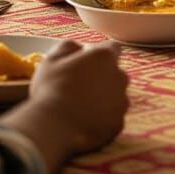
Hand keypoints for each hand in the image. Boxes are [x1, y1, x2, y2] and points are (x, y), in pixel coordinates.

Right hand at [28, 39, 127, 155]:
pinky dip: (103, 118)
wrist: (56, 127)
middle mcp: (119, 77)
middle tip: (79, 86)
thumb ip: (69, 46)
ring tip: (81, 106)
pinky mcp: (118, 124)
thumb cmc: (52, 88)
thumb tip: (79, 47)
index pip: (112, 48)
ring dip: (103, 98)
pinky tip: (85, 121)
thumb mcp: (52, 59)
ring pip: (116, 96)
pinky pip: (113, 117)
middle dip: (102, 76)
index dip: (98, 54)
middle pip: (115, 73)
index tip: (85, 62)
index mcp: (104, 57)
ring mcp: (121, 102)